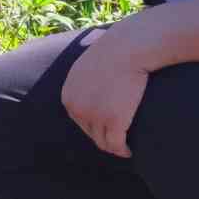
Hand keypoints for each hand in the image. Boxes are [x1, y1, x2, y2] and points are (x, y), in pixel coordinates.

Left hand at [59, 31, 149, 158]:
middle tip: (118, 139)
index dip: (94, 124)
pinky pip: (116, 145)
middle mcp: (77, 108)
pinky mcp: (114, 121)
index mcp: (68, 95)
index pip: (79, 119)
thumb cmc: (115, 49)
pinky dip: (123, 151)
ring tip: (123, 148)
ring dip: (113, 146)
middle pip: (90, 132)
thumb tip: (94, 90)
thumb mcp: (89, 64)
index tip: (107, 126)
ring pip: (103, 142)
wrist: (129, 46)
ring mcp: (95, 116)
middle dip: (104, 136)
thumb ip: (85, 80)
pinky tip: (129, 151)